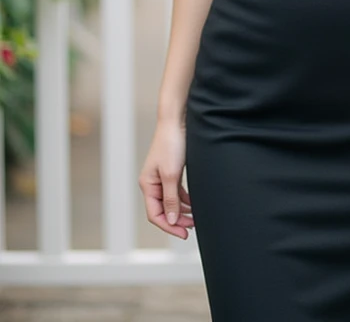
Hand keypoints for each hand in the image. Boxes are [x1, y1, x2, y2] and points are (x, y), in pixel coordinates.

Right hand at [139, 120, 194, 239]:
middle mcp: (152, 183)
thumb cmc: (171, 144)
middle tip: (192, 227)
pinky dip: (184, 199)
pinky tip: (194, 204)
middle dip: (177, 220)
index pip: (155, 214)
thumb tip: (172, 219)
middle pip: (162, 210)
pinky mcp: (171, 171)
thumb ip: (171, 199)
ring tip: (195, 217)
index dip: (169, 226)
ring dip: (182, 211)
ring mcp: (161, 177)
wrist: (177, 121)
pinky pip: (176, 192)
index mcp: (147, 185)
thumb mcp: (171, 175)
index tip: (184, 233)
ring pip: (171, 201)